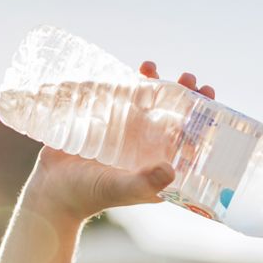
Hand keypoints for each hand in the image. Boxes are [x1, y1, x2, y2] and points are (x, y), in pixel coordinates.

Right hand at [24, 62, 216, 222]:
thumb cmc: (88, 195)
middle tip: (189, 79)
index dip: (203, 121)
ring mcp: (127, 134)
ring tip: (153, 67)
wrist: (52, 190)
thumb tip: (172, 169)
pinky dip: (129, 82)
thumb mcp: (120, 189)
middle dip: (184, 96)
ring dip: (157, 83)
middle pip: (173, 116)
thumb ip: (145, 183)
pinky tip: (133, 70)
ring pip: (148, 103)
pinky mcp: (106, 122)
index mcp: (160, 166)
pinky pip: (122, 98)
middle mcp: (148, 149)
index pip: (189, 140)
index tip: (210, 101)